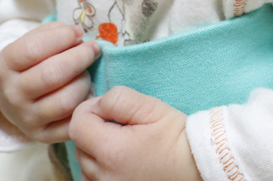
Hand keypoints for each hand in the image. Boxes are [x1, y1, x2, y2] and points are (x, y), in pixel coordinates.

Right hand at [0, 22, 99, 142]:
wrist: (14, 98)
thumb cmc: (32, 61)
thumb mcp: (34, 40)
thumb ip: (55, 32)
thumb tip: (78, 36)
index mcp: (6, 64)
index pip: (34, 49)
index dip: (62, 37)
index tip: (78, 33)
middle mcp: (12, 94)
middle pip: (52, 75)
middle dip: (80, 58)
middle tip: (92, 49)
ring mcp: (26, 119)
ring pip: (65, 101)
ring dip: (84, 81)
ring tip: (86, 72)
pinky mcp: (43, 136)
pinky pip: (72, 122)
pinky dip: (86, 105)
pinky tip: (87, 92)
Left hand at [70, 86, 202, 180]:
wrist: (195, 167)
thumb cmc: (175, 136)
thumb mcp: (151, 107)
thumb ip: (118, 98)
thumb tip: (97, 103)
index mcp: (111, 151)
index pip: (77, 123)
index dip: (90, 108)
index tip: (110, 109)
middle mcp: (103, 177)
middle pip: (79, 143)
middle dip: (94, 128)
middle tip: (122, 124)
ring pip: (85, 162)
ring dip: (96, 149)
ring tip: (125, 142)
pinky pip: (93, 178)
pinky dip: (101, 167)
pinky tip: (123, 159)